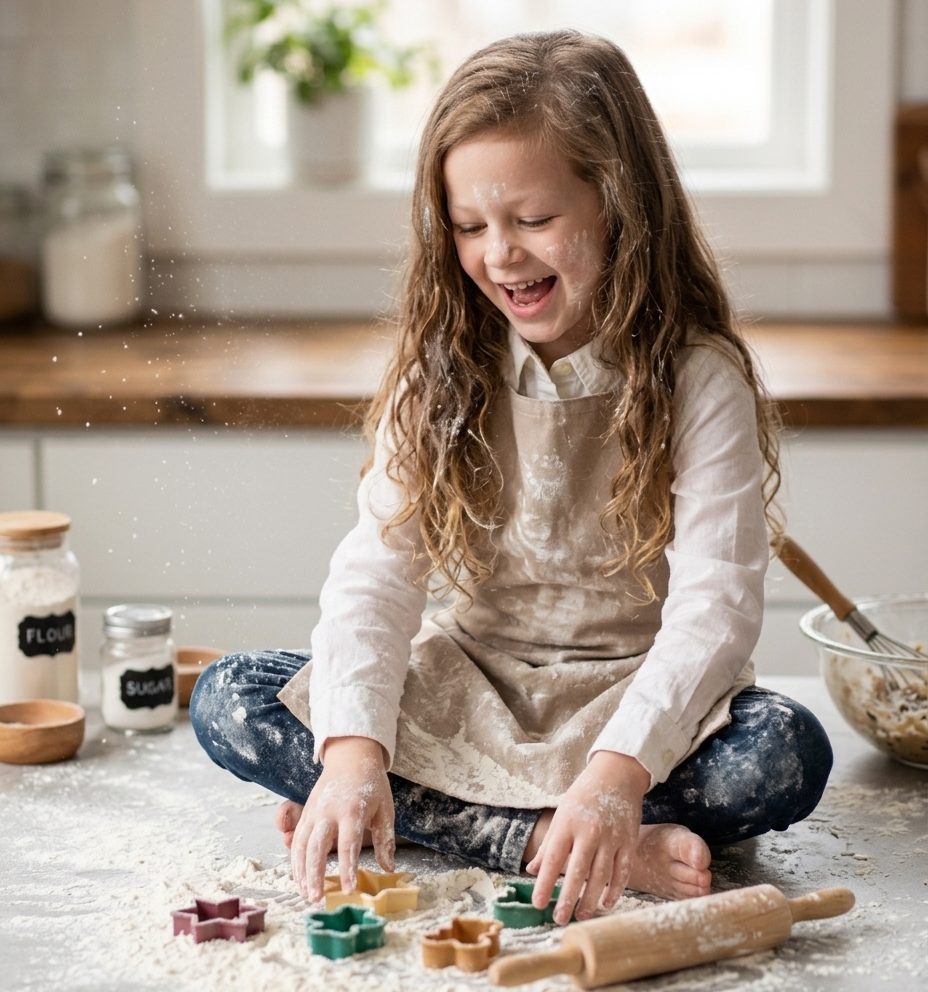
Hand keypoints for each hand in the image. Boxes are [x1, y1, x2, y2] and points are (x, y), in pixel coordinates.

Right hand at [290, 736, 394, 900]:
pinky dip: (295, 860)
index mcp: (352, 810)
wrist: (351, 755)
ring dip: (301, 872)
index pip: (348, 845)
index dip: (348, 869)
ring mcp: (314, 812)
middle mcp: (329, 812)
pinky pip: (296, 839)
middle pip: (316, 848)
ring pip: (301, 845)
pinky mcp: (306, 813)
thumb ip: (385, 839)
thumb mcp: (385, 808)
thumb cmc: (371, 784)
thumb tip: (388, 869)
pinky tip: (299, 878)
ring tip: (306, 894)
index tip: (349, 891)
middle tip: (317, 899)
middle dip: (315, 875)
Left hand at [526, 751, 648, 923]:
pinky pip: (621, 871)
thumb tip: (532, 869)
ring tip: (581, 915)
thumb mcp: (561, 813)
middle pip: (577, 872)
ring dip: (590, 899)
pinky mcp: (628, 841)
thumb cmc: (584, 795)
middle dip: (567, 898)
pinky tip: (605, 902)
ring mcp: (611, 837)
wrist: (616, 775)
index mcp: (568, 823)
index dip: (545, 883)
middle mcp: (589, 831)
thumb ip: (549, 844)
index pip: (553, 859)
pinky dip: (614, 889)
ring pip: (601, 876)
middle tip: (559, 918)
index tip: (539, 903)